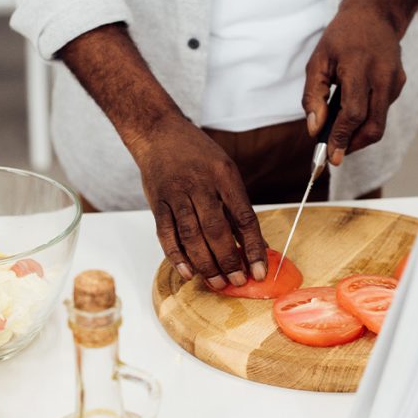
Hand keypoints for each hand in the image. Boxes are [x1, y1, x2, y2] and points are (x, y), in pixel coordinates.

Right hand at [131, 114, 267, 288]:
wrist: (159, 134)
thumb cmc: (198, 156)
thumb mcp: (225, 172)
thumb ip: (238, 209)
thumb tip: (258, 245)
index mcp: (224, 175)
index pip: (243, 217)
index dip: (253, 247)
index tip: (260, 270)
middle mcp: (199, 184)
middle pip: (216, 230)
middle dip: (229, 260)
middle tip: (238, 282)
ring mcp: (176, 193)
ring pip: (191, 236)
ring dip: (206, 264)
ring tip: (217, 282)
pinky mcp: (157, 202)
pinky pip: (166, 234)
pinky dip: (177, 256)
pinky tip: (189, 272)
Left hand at [302, 0, 406, 164]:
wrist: (375, 14)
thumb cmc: (341, 37)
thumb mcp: (317, 61)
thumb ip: (313, 95)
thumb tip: (315, 128)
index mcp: (360, 67)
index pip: (354, 112)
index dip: (342, 137)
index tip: (331, 156)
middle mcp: (383, 76)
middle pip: (373, 125)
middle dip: (354, 144)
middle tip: (335, 153)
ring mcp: (395, 81)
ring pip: (379, 122)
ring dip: (359, 134)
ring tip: (338, 133)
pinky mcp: (399, 84)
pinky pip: (382, 111)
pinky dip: (366, 120)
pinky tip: (351, 114)